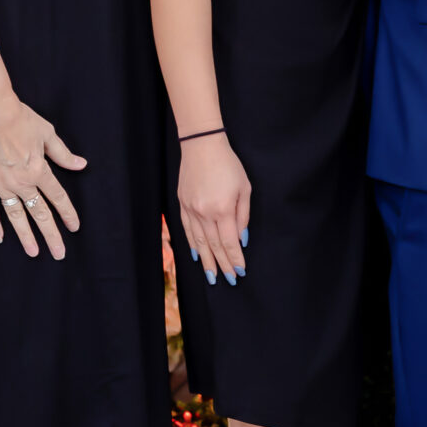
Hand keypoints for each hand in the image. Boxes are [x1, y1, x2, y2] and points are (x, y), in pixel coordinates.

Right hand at [0, 93, 85, 257]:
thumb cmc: (19, 119)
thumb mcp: (47, 134)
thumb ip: (63, 153)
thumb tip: (81, 165)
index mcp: (39, 170)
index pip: (58, 197)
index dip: (68, 214)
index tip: (74, 227)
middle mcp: (22, 182)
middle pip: (39, 213)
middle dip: (51, 235)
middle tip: (59, 253)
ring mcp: (1, 185)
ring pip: (16, 216)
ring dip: (25, 235)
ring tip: (34, 252)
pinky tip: (0, 237)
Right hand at [177, 132, 251, 285]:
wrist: (201, 146)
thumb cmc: (228, 164)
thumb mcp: (244, 188)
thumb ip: (243, 215)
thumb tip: (241, 238)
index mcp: (222, 209)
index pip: (229, 242)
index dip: (235, 259)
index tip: (240, 272)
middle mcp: (204, 213)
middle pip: (214, 246)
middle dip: (222, 265)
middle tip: (229, 281)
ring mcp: (191, 210)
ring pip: (198, 242)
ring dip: (206, 261)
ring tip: (211, 276)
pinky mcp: (182, 205)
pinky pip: (187, 230)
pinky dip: (192, 245)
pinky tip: (196, 256)